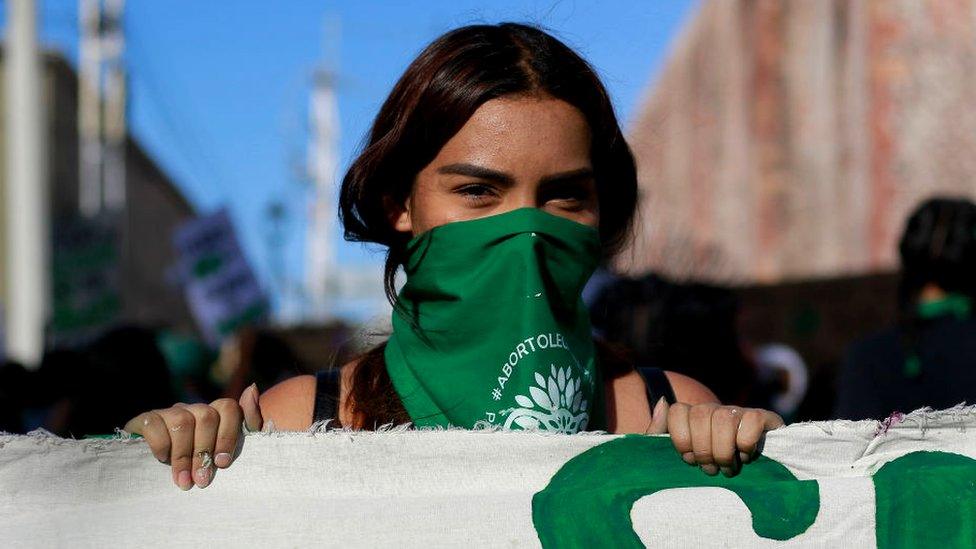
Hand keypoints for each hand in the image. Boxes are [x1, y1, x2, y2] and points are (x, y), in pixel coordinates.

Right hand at [123, 383, 263, 489]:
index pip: (228, 408)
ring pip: (182, 421)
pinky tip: (161, 459)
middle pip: (206, 417)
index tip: (222, 464)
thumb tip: (252, 388)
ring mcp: (169, 412)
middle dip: (204, 452)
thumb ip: (248, 423)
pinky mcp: (145, 420)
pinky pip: (153, 423)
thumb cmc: (201, 466)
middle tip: (202, 480)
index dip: (228, 435)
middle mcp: (193, 409)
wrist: (153, 473)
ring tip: (183, 481)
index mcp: (215, 415)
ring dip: (183, 456)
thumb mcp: (228, 452)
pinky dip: (160, 444)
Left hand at [646, 400, 783, 476]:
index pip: (678, 410)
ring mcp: (738, 412)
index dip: (681, 439)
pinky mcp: (764, 418)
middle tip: (710, 470)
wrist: (752, 485)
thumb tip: (663, 401)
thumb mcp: (676, 458)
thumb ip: (658, 432)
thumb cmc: (706, 472)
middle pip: (701, 414)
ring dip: (724, 451)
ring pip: (724, 417)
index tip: (689, 459)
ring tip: (727, 468)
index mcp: (691, 416)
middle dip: (704, 449)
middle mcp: (714, 410)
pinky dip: (746, 442)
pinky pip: (752, 419)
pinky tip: (746, 456)